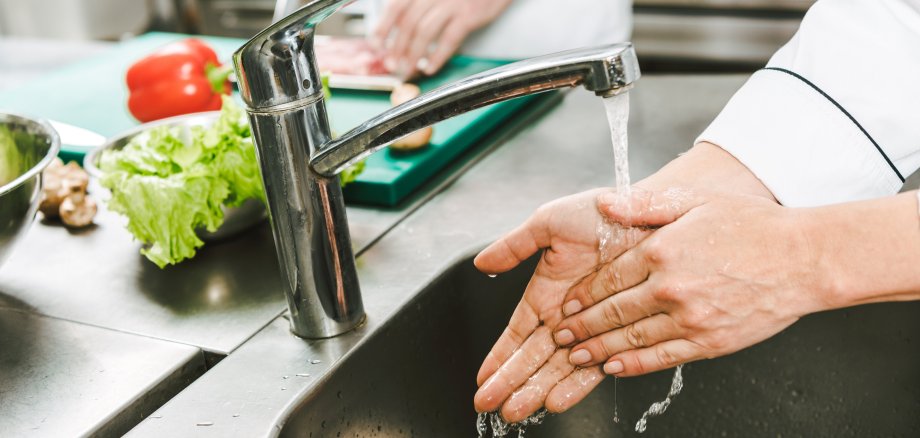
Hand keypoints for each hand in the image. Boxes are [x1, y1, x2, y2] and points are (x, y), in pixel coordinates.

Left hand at [372, 0, 513, 77]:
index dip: (383, 26)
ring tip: (407, 70)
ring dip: (413, 55)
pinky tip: (430, 68)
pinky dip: (438, 56)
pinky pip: (449, 39)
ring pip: (425, 32)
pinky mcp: (469, 15)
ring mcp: (452, 3)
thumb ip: (420, 2)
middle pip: (408, 23)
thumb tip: (400, 26)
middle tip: (391, 64)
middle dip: (396, 47)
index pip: (396, 6)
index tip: (375, 43)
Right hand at [472, 188, 647, 420]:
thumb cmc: (600, 213)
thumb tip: (480, 263)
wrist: (647, 214)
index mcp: (546, 293)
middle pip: (532, 357)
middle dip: (509, 382)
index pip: (517, 333)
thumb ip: (514, 245)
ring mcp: (591, 327)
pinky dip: (575, 384)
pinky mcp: (618, 332)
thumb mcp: (548, 223)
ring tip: (515, 411)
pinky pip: (595, 364)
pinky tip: (555, 401)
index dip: (499, 356)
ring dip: (535, 389)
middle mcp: (565, 315)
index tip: (482, 378)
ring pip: (558, 366)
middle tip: (488, 405)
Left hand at [554, 189, 828, 375]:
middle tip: (560, 335)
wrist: (804, 258)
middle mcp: (670, 287)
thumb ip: (644, 204)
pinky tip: (613, 368)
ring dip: (598, 349)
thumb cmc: (752, 225)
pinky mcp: (710, 341)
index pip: (608, 277)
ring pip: (631, 339)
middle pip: (612, 311)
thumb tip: (603, 204)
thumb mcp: (694, 200)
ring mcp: (690, 318)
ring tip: (576, 355)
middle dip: (581, 326)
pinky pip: (662, 358)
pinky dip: (633, 365)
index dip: (583, 294)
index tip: (567, 304)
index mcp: (661, 250)